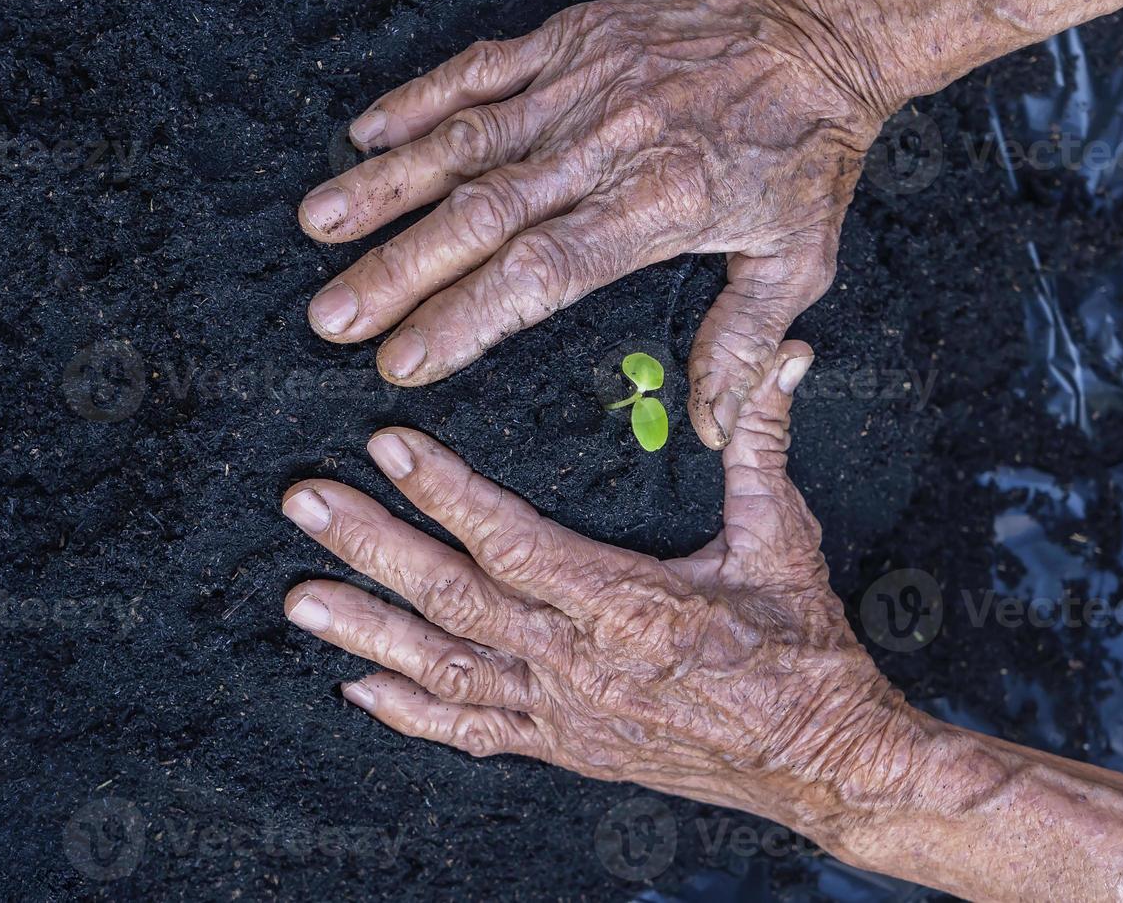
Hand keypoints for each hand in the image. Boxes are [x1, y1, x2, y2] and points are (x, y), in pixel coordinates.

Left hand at [280, 344, 922, 838]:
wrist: (822, 763)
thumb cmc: (802, 653)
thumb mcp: (784, 540)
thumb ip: (762, 445)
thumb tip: (782, 359)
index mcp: (625, 604)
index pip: (510, 539)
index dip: (444, 491)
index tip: (388, 445)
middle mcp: (577, 663)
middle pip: (452, 598)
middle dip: (371, 546)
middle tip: (306, 505)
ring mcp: (562, 713)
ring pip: (443, 668)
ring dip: (365, 630)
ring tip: (300, 597)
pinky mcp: (564, 748)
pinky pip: (472, 731)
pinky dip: (410, 712)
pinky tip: (359, 686)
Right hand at [299, 0, 887, 447]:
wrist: (825, 27)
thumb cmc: (809, 147)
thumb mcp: (797, 258)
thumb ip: (741, 344)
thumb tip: (707, 429)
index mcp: (655, 208)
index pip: (540, 274)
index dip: (465, 319)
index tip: (403, 362)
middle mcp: (604, 148)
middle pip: (482, 215)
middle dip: (397, 271)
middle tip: (331, 317)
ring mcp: (580, 88)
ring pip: (465, 140)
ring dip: (385, 185)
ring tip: (318, 225)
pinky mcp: (571, 39)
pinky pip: (483, 68)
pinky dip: (420, 98)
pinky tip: (365, 132)